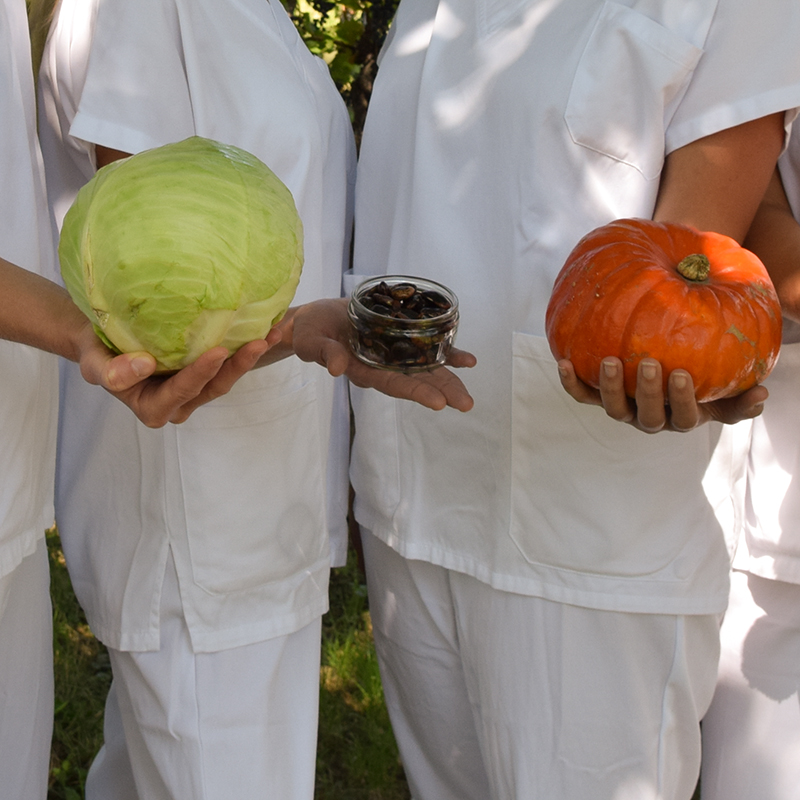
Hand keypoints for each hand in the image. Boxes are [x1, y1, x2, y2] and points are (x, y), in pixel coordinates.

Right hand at [75, 322, 269, 426]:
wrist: (104, 340)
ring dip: (250, 356)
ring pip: (227, 377)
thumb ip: (111, 372)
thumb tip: (143, 365)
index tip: (218, 351)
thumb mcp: (94, 363)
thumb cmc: (98, 352)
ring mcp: (195, 391)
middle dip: (239, 365)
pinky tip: (266, 328)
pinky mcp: (205, 375)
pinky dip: (246, 347)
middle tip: (260, 341)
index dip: (200, 373)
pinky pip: (228, 364)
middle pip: (214, 387)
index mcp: (154, 408)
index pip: (182, 391)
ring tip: (272, 332)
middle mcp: (179, 404)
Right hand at [282, 298, 475, 411]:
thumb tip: (336, 368)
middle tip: (466, 403)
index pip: (393, 384)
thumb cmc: (310, 331)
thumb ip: (324, 352)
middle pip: (416, 381)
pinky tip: (468, 361)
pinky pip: (428, 348)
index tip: (439, 403)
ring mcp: (393, 355)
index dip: (416, 392)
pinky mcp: (399, 340)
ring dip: (450, 378)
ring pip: (426, 368)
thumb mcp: (310, 340)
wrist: (317, 318)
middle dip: (442, 391)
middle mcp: (383, 367)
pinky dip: (448, 354)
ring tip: (470, 391)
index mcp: (363, 371)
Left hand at [556, 356, 767, 432]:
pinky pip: (583, 395)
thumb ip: (741, 399)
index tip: (682, 374)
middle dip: (646, 390)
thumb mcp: (724, 394)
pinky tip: (563, 361)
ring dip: (609, 386)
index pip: (683, 417)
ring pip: (613, 408)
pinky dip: (572, 383)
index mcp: (680, 418)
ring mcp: (624, 409)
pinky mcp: (599, 399)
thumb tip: (764, 394)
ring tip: (609, 362)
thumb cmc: (702, 386)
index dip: (681, 400)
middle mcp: (649, 418)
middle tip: (648, 363)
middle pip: (645, 415)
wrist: (669, 372)